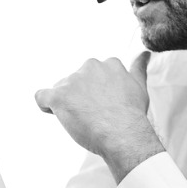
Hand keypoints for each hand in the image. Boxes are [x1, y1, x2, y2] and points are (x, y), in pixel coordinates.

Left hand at [34, 51, 163, 181]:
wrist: (123, 133)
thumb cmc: (132, 114)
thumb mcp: (139, 86)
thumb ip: (138, 68)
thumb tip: (145, 54)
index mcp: (108, 64)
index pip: (93, 74)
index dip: (95, 92)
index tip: (102, 106)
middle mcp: (89, 66)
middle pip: (76, 81)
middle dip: (80, 96)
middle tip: (94, 116)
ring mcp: (73, 80)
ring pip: (61, 90)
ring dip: (67, 104)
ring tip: (82, 121)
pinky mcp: (58, 96)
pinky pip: (42, 96)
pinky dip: (45, 105)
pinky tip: (54, 113)